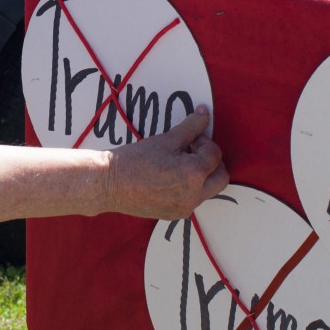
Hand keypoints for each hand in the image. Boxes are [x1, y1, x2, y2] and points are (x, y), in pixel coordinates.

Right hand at [102, 106, 229, 219]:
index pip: (214, 155)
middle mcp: (194, 195)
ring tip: (180, 163)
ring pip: (208, 190)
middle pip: (221, 178)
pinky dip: (190, 187)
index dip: (204, 142)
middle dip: (212, 162)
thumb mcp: (166, 139)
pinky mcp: (175, 215)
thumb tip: (204, 114)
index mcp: (194, 174)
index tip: (191, 137)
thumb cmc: (135, 160)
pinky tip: (171, 177)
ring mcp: (185, 208)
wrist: (109, 184)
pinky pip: (193, 200)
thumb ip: (190, 127)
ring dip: (202, 176)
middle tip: (193, 151)